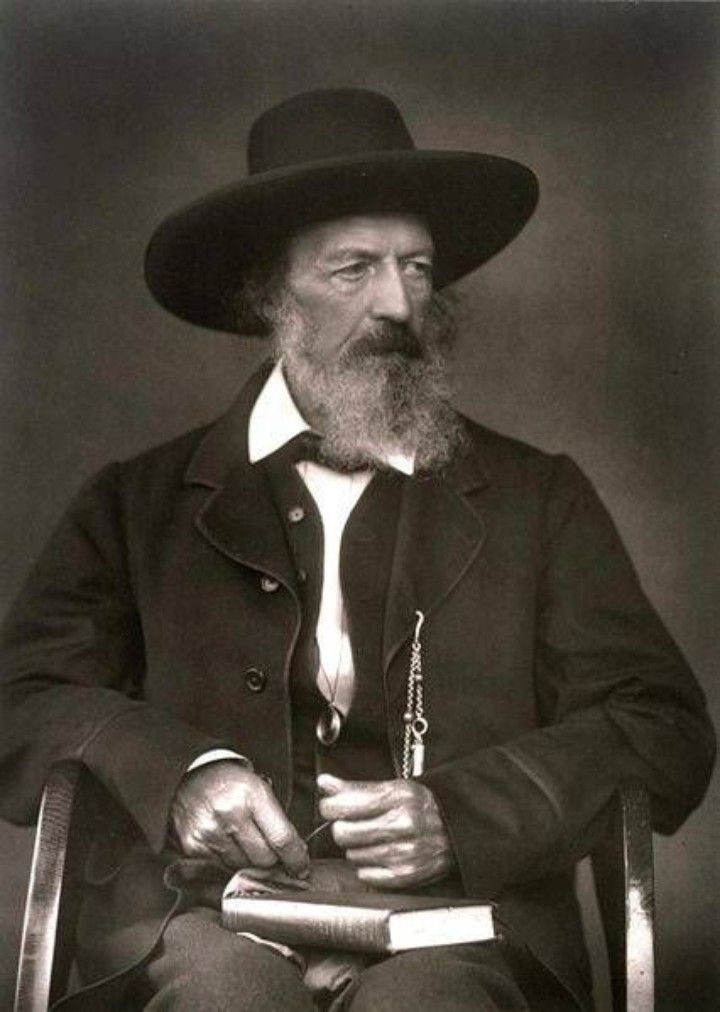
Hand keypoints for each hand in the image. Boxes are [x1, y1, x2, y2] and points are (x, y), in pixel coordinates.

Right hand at [170, 760, 308, 875]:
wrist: (190, 775)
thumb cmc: (230, 782)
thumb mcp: (259, 788)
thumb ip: (276, 820)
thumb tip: (295, 853)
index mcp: (252, 794)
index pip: (282, 838)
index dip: (296, 859)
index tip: (301, 867)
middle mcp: (229, 813)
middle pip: (264, 859)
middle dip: (272, 859)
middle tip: (270, 850)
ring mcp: (209, 831)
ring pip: (243, 866)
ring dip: (249, 860)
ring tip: (244, 840)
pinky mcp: (193, 846)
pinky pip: (222, 867)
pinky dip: (229, 860)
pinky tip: (227, 842)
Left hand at [317, 773, 454, 888]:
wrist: (456, 829)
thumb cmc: (422, 806)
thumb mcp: (394, 787)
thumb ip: (355, 787)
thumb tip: (324, 782)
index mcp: (397, 797)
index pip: (342, 805)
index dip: (330, 806)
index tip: (332, 807)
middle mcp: (402, 824)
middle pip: (343, 833)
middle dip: (343, 828)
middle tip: (355, 824)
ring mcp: (404, 852)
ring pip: (352, 855)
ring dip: (357, 847)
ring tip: (375, 838)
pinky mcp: (405, 875)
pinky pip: (365, 874)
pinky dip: (368, 866)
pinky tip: (381, 854)